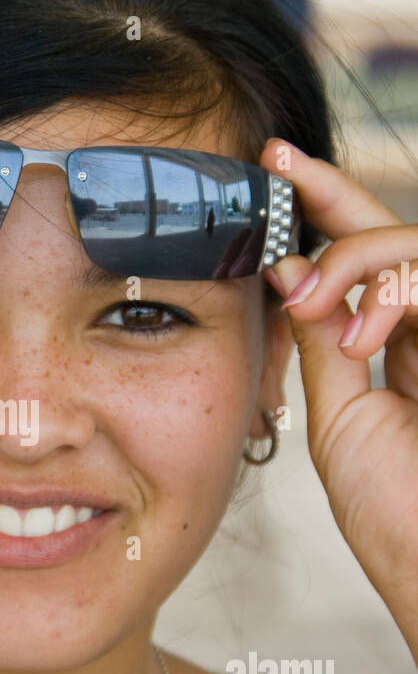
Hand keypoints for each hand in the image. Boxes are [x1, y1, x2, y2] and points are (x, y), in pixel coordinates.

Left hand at [258, 138, 417, 662]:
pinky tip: (364, 335)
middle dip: (331, 197)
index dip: (322, 200)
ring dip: (358, 256)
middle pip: (394, 230)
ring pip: (417, 242)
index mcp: (402, 344)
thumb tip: (289, 266)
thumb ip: (325, 340)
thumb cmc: (397, 512)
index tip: (270, 161)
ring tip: (315, 304)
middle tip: (277, 189)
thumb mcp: (344, 415)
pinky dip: (396, 291)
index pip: (364, 255)